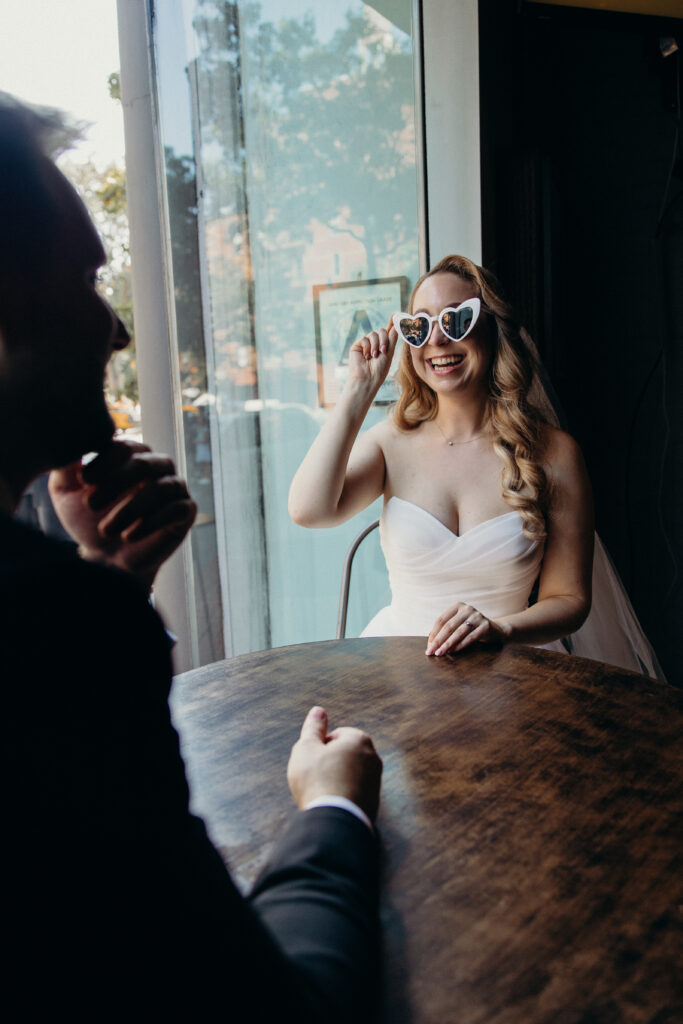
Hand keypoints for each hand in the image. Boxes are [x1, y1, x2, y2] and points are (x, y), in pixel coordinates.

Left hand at [48, 439, 196, 591]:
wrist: (107, 558)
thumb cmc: (86, 519)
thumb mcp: (67, 492)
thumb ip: (66, 467)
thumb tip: (67, 443)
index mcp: (132, 454)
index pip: (123, 447)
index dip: (104, 462)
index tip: (83, 481)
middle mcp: (157, 465)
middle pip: (143, 463)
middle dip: (116, 483)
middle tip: (90, 505)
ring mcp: (174, 487)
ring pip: (159, 488)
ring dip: (130, 509)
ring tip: (106, 530)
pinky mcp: (185, 512)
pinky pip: (176, 509)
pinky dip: (152, 522)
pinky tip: (129, 536)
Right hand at [287, 706, 381, 821]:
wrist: (334, 822)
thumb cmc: (317, 780)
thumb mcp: (306, 748)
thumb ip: (313, 728)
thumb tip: (318, 710)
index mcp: (360, 740)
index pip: (335, 736)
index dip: (319, 748)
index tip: (312, 762)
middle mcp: (373, 758)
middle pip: (343, 755)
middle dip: (329, 764)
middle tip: (315, 779)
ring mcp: (376, 782)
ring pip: (348, 775)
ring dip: (335, 781)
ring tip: (322, 794)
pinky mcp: (373, 804)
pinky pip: (353, 794)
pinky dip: (342, 797)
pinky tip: (331, 806)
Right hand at [347, 318, 397, 392]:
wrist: (367, 379)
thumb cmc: (379, 370)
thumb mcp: (389, 353)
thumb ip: (392, 339)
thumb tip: (396, 325)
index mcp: (384, 345)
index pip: (388, 332)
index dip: (391, 323)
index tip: (395, 315)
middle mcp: (375, 343)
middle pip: (382, 331)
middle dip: (384, 340)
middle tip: (383, 351)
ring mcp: (366, 344)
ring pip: (373, 333)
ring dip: (376, 345)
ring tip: (374, 356)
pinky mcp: (357, 346)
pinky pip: (364, 338)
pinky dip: (367, 347)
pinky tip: (366, 357)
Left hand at [425, 602, 510, 655]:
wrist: (495, 629)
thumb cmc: (472, 628)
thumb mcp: (458, 624)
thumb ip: (446, 629)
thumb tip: (430, 639)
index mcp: (458, 606)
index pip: (441, 620)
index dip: (434, 633)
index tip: (429, 645)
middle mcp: (467, 609)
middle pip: (448, 626)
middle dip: (438, 640)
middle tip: (430, 651)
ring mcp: (477, 616)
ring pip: (458, 632)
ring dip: (447, 644)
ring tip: (440, 653)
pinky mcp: (485, 625)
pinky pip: (470, 638)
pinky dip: (459, 645)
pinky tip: (452, 652)